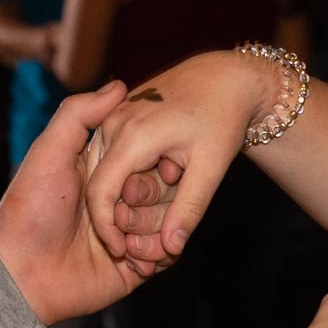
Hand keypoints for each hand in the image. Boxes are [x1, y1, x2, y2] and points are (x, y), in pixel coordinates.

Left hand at [0, 79, 147, 324]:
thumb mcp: (50, 152)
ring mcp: (128, 233)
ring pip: (168, 221)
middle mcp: (117, 199)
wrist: (22, 275)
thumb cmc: (30, 210)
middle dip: (151, 199)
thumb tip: (119, 85)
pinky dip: (155, 255)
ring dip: (152, 230)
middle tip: (124, 211)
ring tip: (123, 241)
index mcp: (101, 169)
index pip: (145, 154)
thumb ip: (79, 115)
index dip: (153, 159)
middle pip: (163, 188)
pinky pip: (164, 255)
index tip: (155, 163)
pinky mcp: (135, 265)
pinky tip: (133, 258)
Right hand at [87, 50, 293, 268]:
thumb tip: (172, 248)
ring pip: (104, 171)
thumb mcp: (211, 167)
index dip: (108, 228)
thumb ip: (189, 209)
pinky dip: (128, 177)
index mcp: (131, 135)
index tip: (124, 251)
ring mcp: (113, 117)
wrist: (226, 76)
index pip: (101, 193)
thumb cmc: (222, 118)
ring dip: (125, 196)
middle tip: (150, 236)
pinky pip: (112, 155)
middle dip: (120, 215)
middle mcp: (114, 123)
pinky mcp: (118, 116)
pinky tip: (159, 183)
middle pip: (100, 184)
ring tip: (159, 207)